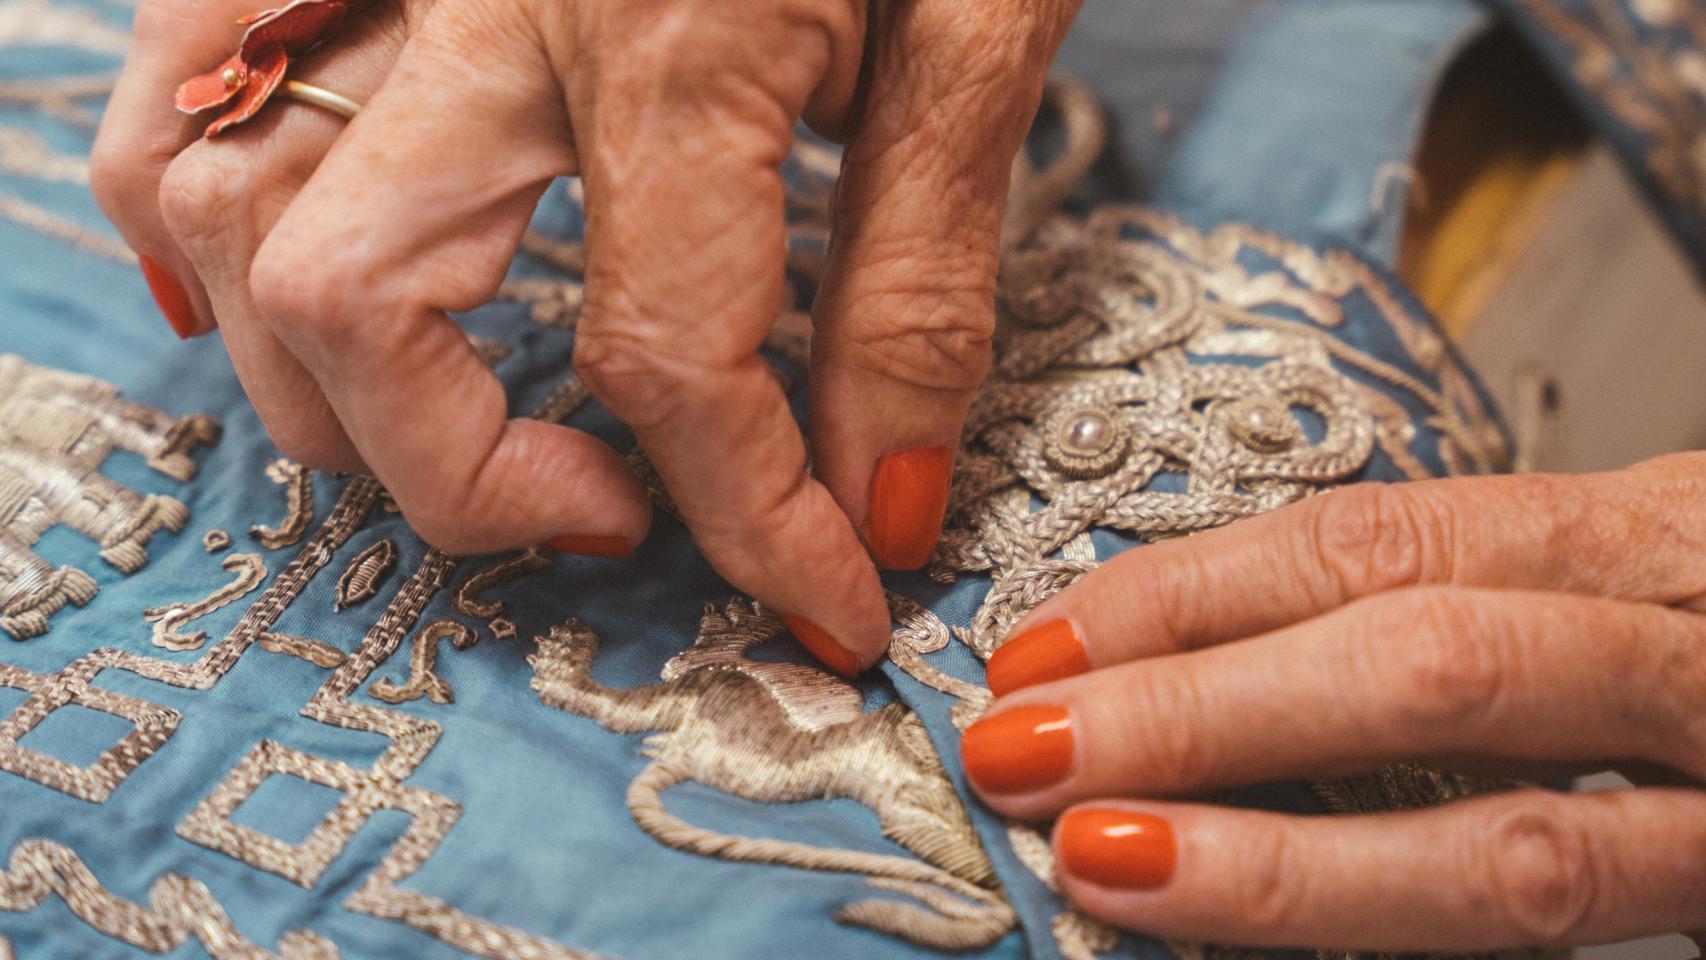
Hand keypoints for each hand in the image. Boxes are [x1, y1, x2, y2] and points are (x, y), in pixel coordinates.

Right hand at [91, 0, 1081, 673]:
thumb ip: (916, 271)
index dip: (756, 527)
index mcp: (675, 33)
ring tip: (461, 432)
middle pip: (360, 304)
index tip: (826, 604)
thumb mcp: (983, 21)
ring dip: (314, 370)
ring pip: (213, 190)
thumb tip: (879, 504)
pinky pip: (178, 56)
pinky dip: (197, 193)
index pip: (670, 365)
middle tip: (615, 508)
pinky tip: (272, 278)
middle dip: (477, 479)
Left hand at [961, 452, 1705, 950]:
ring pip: (1517, 849)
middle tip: (1017, 749)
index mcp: (1666, 541)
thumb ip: (1479, 622)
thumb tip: (1213, 674)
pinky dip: (1399, 936)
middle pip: (1434, 665)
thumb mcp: (1634, 595)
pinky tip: (1263, 931)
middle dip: (1201, 706)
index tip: (1039, 646)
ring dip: (1280, 859)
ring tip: (1103, 859)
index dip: (1194, 595)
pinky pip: (1578, 930)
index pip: (1392, 542)